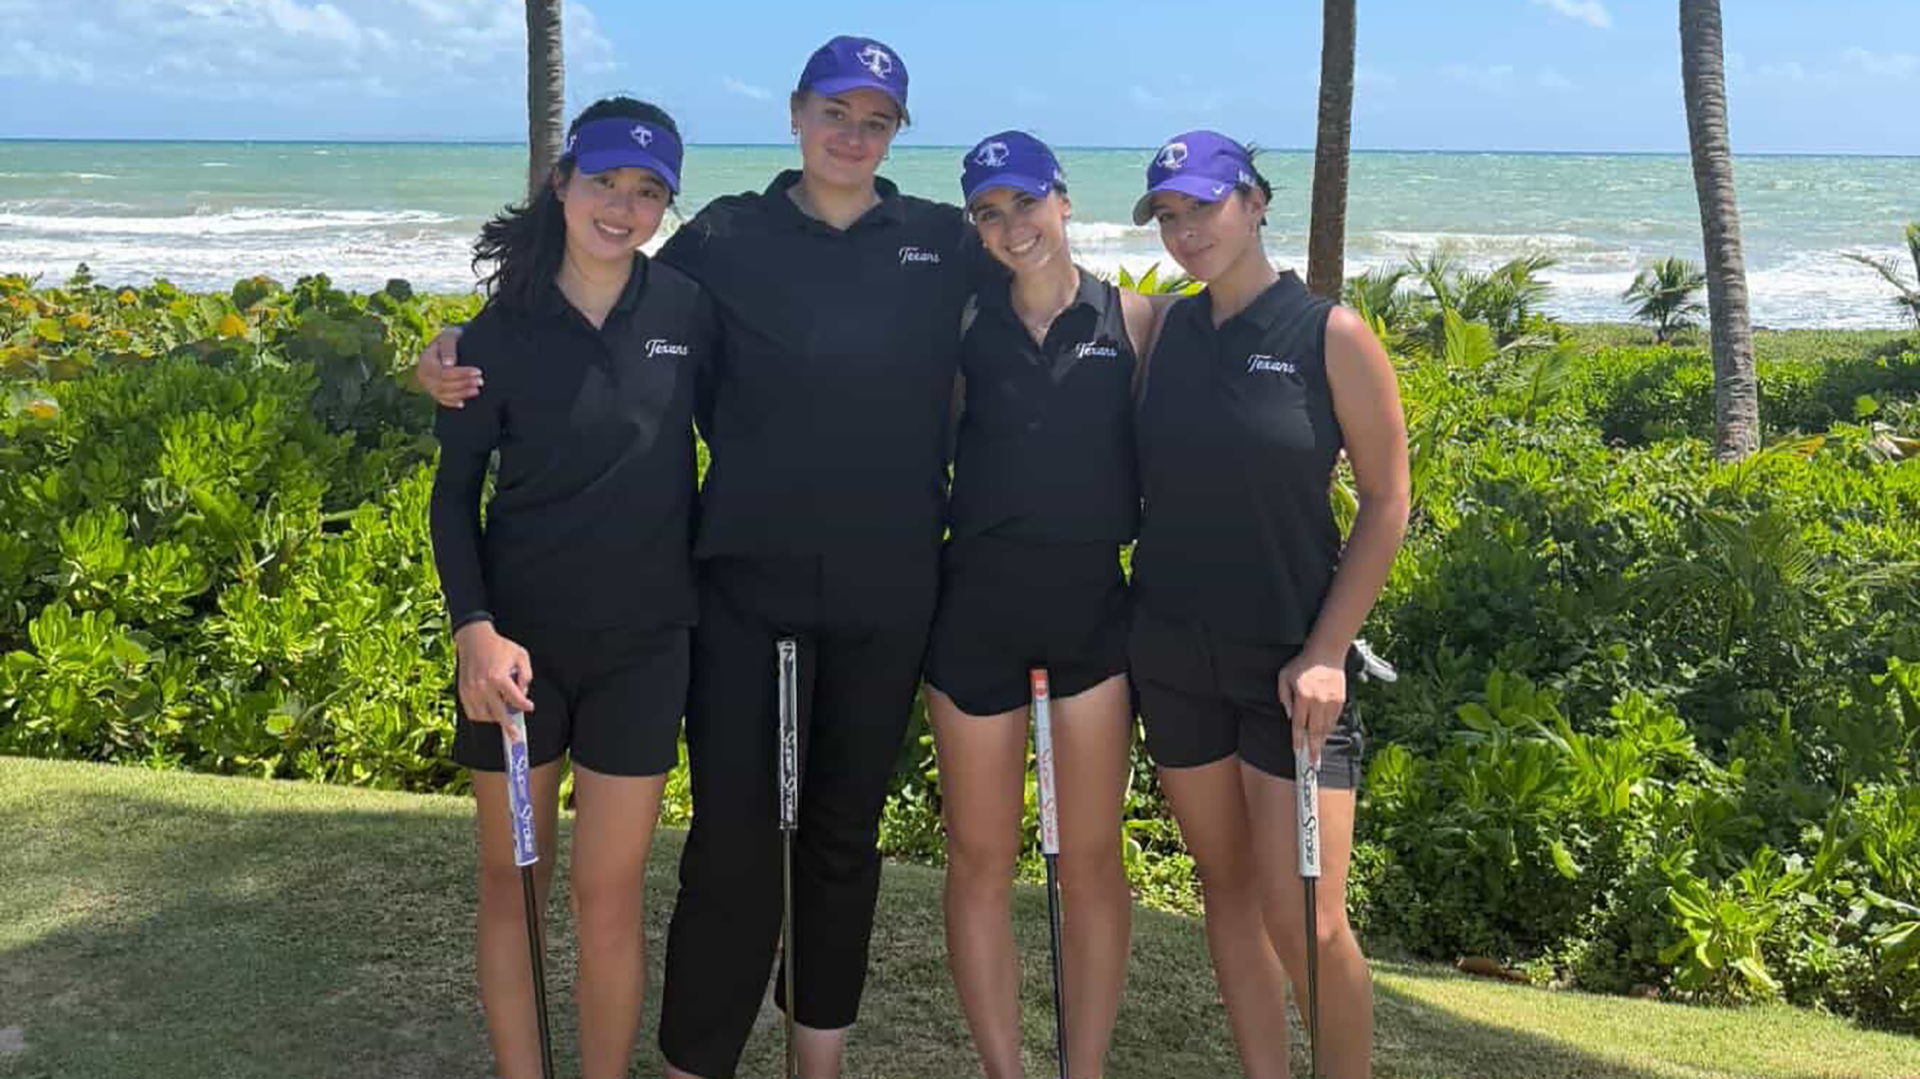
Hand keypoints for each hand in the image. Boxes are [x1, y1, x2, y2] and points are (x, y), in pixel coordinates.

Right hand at [415, 327, 481, 407]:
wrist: (445, 343)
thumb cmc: (449, 338)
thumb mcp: (449, 337)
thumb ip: (448, 348)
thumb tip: (448, 364)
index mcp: (425, 361)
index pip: (444, 372)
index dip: (461, 374)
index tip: (478, 371)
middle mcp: (423, 374)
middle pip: (443, 384)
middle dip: (463, 384)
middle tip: (481, 381)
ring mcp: (426, 384)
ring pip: (443, 393)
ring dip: (461, 393)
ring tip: (477, 390)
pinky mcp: (432, 390)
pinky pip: (440, 399)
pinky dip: (451, 402)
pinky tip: (462, 403)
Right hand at [454, 622, 533, 724]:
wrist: (474, 640)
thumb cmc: (499, 647)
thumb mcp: (520, 655)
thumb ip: (526, 675)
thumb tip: (524, 693)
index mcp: (498, 678)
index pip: (515, 700)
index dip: (524, 705)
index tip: (529, 707)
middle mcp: (483, 687)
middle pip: (499, 714)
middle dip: (509, 727)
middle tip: (516, 737)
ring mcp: (471, 691)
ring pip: (485, 716)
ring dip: (495, 719)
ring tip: (503, 716)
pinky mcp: (463, 693)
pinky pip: (473, 713)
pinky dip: (482, 715)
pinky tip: (490, 711)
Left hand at [1278, 650, 1346, 766]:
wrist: (1326, 653)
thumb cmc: (1302, 664)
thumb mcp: (1284, 677)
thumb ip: (1284, 698)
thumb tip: (1289, 717)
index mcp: (1303, 697)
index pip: (1299, 724)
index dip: (1298, 740)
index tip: (1298, 752)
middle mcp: (1318, 701)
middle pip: (1315, 731)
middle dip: (1313, 748)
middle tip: (1312, 762)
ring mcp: (1331, 701)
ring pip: (1326, 727)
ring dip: (1322, 741)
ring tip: (1318, 752)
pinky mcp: (1340, 700)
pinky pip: (1334, 719)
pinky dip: (1329, 728)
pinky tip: (1325, 735)